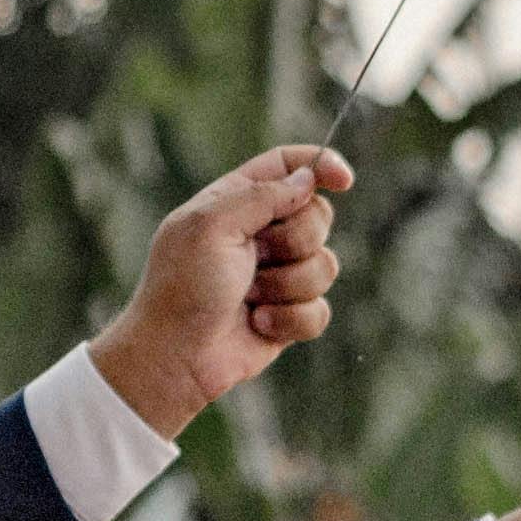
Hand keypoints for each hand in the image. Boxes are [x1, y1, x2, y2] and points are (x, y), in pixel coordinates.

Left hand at [89, 145, 351, 436]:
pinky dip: (291, 320)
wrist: (176, 355)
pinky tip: (258, 324)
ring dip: (288, 285)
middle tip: (257, 257)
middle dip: (295, 240)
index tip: (344, 181)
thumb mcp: (212, 225)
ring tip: (250, 298)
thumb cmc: (182, 287)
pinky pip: (320, 309)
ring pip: (325, 266)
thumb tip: (307, 180)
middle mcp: (260, 233)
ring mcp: (277, 274)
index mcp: (236, 201)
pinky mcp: (289, 313)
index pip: (286, 165)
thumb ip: (262, 196)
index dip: (319, 165)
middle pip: (318, 216)